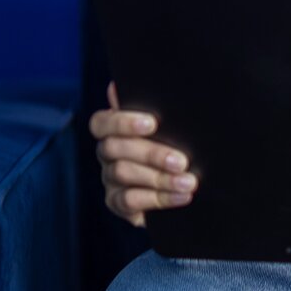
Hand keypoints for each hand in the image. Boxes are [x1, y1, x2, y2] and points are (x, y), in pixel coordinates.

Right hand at [88, 82, 196, 226]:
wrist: (189, 185)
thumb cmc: (176, 145)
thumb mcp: (170, 126)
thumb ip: (150, 107)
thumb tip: (116, 87)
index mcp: (113, 130)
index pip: (102, 122)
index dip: (122, 122)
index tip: (152, 123)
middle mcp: (106, 153)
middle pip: (114, 149)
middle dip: (152, 154)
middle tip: (182, 161)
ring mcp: (110, 179)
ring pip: (124, 174)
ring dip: (160, 179)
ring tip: (189, 182)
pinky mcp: (118, 203)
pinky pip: (130, 200)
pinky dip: (158, 198)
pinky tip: (181, 196)